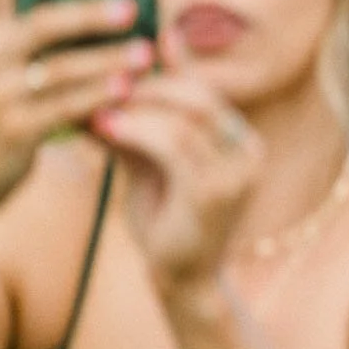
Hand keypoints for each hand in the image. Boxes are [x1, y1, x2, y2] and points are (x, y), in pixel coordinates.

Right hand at [0, 0, 150, 222]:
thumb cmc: (2, 116)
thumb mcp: (7, 72)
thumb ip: (38, 41)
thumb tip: (100, 5)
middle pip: (43, 23)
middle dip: (91, 13)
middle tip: (134, 6)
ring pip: (62, 68)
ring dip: (109, 60)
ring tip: (148, 53)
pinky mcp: (14, 129)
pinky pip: (66, 109)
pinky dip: (100, 99)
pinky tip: (129, 91)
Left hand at [93, 42, 261, 300]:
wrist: (182, 278)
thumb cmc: (166, 220)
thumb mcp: (153, 163)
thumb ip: (140, 126)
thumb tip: (99, 86)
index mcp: (241, 141)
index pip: (205, 92)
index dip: (162, 76)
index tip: (118, 71)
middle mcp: (249, 152)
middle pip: (200, 97)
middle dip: (149, 88)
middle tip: (105, 87)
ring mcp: (237, 173)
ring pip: (186, 119)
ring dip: (137, 109)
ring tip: (99, 109)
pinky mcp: (215, 193)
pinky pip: (175, 146)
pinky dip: (137, 131)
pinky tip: (105, 129)